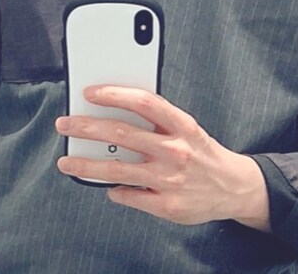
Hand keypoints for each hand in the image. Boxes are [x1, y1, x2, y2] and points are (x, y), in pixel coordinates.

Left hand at [56, 85, 270, 229]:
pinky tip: (106, 187)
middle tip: (65, 124)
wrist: (232, 186)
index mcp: (182, 124)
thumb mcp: (187, 127)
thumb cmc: (201, 151)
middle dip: (87, 127)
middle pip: (122, 133)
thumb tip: (114, 109)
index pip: (143, 102)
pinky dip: (113, 190)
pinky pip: (128, 195)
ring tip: (66, 162)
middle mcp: (175, 149)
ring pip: (117, 169)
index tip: (90, 92)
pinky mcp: (166, 205)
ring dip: (86, 166)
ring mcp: (169, 179)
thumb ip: (157, 119)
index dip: (114, 94)